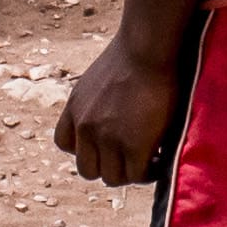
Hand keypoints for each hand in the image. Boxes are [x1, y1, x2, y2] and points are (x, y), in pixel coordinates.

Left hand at [56, 35, 179, 185]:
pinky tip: (161, 160)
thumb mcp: (98, 79)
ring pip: (113, 178)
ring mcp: (106, 139)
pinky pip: (138, 175)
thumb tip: (113, 120)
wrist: (148, 48)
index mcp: (74, 108)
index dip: (85, 149)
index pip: (65, 143)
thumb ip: (97, 104)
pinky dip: (150, 173)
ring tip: (150, 160)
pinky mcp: (133, 147)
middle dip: (109, 166)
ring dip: (131, 173)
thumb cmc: (133, 54)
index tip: (105, 145)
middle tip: (132, 157)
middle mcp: (84, 127)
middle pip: (87, 169)